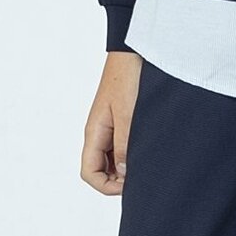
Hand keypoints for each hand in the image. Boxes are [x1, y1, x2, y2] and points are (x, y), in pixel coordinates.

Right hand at [80, 51, 143, 194]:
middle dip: (117, 178)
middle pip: (99, 168)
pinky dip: (130, 151)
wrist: (132, 49)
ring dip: (125, 164)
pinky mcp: (120, 117)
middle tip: (141, 172)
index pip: (89, 172)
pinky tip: (146, 145)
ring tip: (145, 158)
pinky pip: (120, 143)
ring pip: (111, 157)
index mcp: (94, 131)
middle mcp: (98, 131)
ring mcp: (109, 124)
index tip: (130, 182)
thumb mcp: (127, 113)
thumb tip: (123, 173)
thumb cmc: (128, 76)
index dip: (107, 185)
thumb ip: (125, 144)